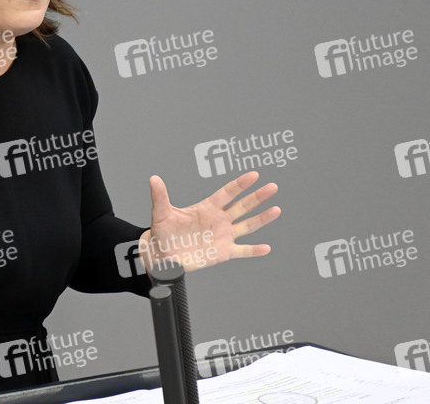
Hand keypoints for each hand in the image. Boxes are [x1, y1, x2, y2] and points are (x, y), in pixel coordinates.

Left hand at [138, 171, 279, 273]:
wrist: (163, 253)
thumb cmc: (163, 232)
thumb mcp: (161, 213)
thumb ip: (160, 196)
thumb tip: (153, 179)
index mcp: (206, 208)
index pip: (226, 193)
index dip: (239, 185)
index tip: (253, 175)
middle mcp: (219, 220)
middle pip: (242, 206)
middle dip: (257, 197)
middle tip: (272, 187)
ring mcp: (223, 235)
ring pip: (246, 225)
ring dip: (261, 219)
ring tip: (276, 210)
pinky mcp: (223, 252)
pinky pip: (242, 250)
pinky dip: (253, 250)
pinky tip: (266, 248)